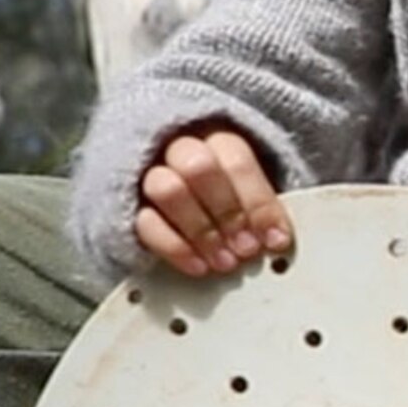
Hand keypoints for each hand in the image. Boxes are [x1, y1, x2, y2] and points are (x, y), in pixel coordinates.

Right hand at [134, 125, 292, 277]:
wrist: (179, 191)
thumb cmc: (228, 194)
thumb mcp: (250, 191)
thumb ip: (262, 205)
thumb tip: (279, 237)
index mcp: (216, 140)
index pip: (237, 160)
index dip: (258, 202)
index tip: (275, 239)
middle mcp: (178, 149)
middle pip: (198, 167)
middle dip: (228, 213)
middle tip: (246, 249)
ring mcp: (148, 174)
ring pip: (166, 189)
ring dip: (201, 230)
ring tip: (224, 261)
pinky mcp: (128, 205)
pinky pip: (144, 222)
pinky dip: (174, 247)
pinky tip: (198, 266)